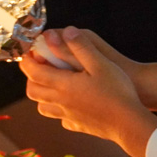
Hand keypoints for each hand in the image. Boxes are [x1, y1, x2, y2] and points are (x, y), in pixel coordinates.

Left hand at [19, 27, 156, 156]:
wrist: (129, 124)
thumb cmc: (117, 92)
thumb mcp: (101, 63)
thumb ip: (81, 46)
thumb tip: (65, 31)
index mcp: (63, 85)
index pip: (33, 72)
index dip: (27, 60)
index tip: (29, 52)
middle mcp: (61, 102)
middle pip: (32, 91)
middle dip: (31, 77)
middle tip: (39, 66)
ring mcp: (68, 116)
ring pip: (42, 107)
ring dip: (41, 94)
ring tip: (52, 83)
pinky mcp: (78, 126)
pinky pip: (60, 118)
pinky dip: (58, 109)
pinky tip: (70, 103)